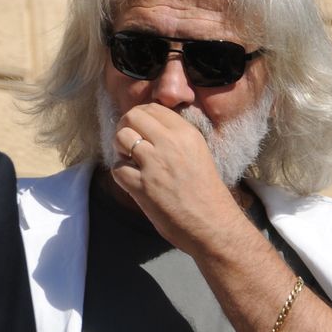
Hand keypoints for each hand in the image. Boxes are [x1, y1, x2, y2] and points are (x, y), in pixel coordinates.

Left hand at [109, 103, 250, 255]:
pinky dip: (121, 174)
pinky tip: (133, 181)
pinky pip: (118, 168)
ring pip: (121, 138)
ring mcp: (155, 164)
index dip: (140, 116)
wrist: (213, 223)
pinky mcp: (143, 186)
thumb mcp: (197, 153)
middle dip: (125, 127)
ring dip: (120, 149)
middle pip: (132, 116)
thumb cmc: (206, 192)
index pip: (152, 108)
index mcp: (186, 133)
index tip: (139, 129)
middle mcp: (170, 143)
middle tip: (129, 144)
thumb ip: (175, 138)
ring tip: (130, 161)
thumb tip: (148, 128)